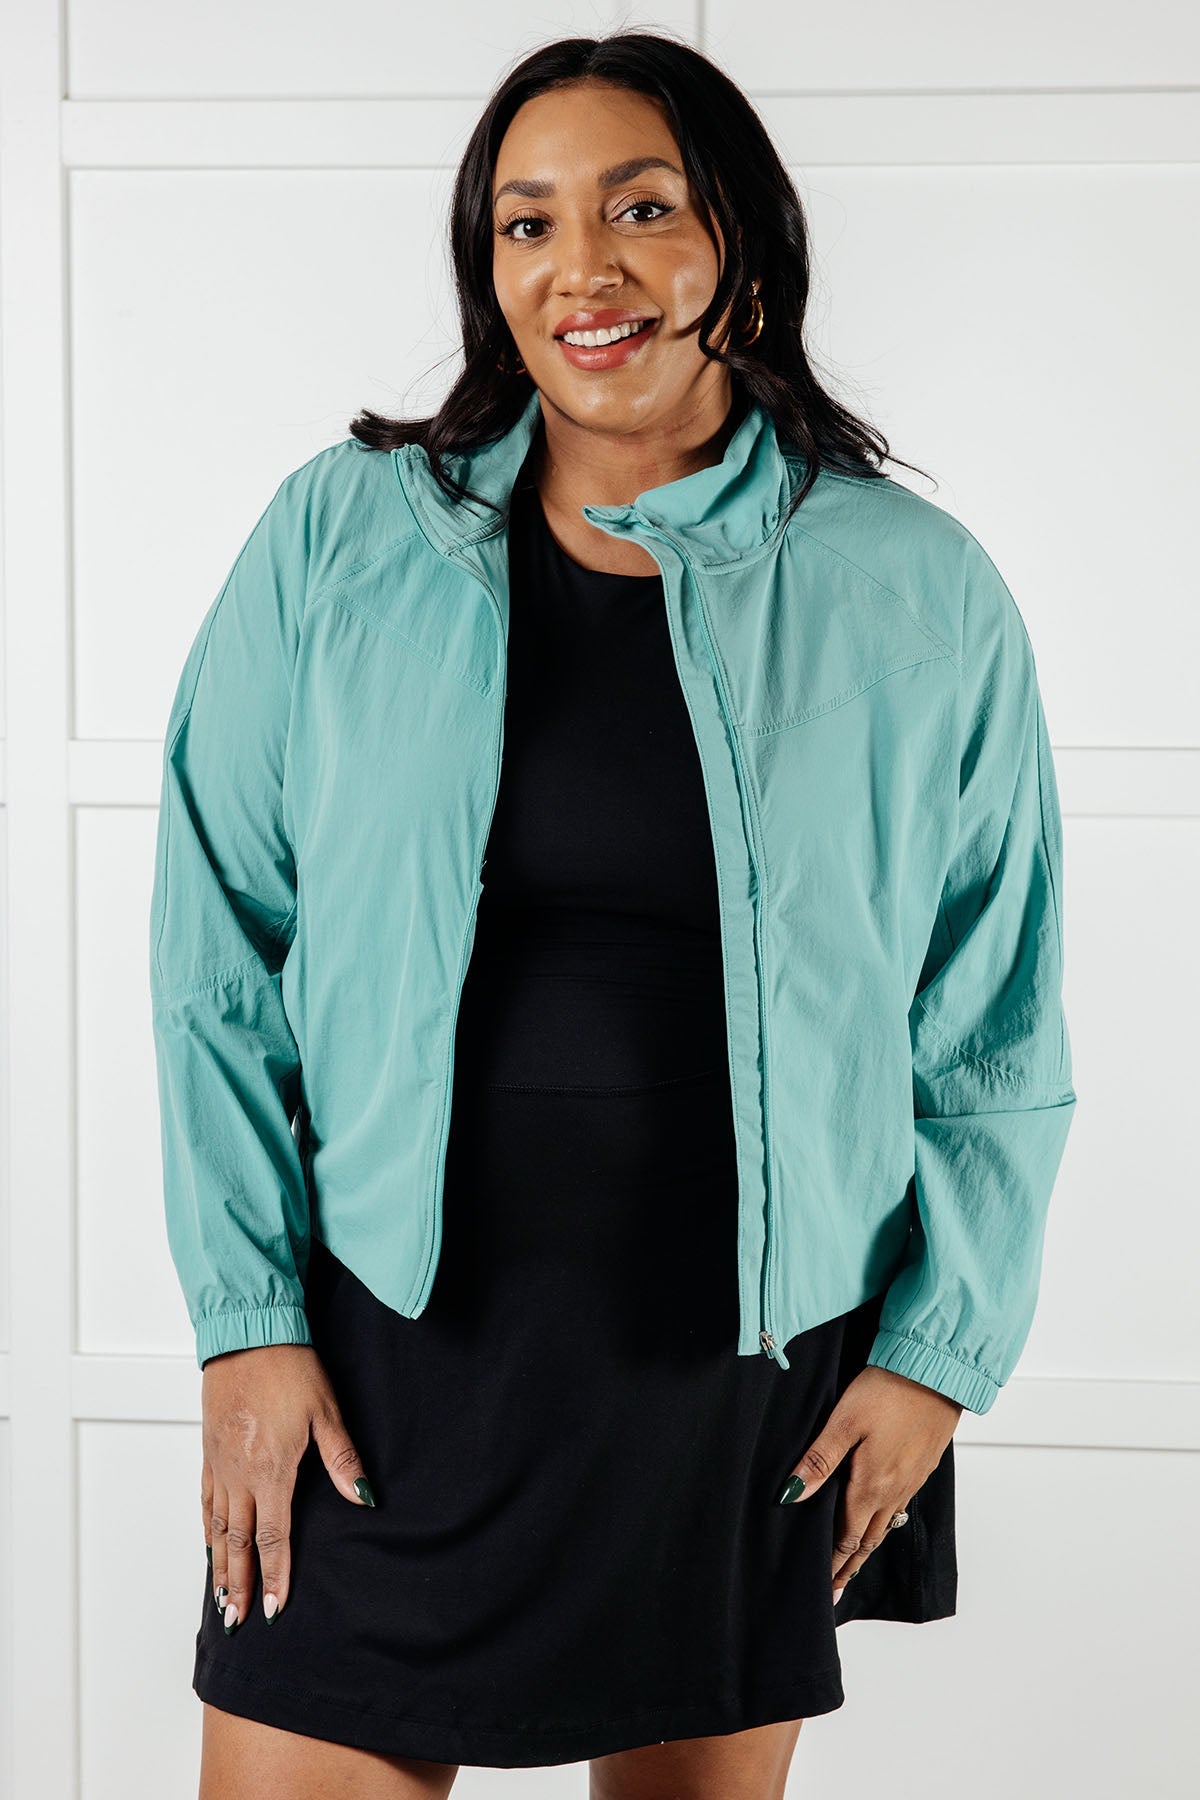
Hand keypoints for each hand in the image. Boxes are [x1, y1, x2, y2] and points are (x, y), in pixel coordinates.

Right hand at [200, 1343, 375, 1630]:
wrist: (248, 1334)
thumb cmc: (291, 1368)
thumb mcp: (326, 1411)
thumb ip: (342, 1459)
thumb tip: (364, 1497)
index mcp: (271, 1470)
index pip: (273, 1538)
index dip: (274, 1576)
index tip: (272, 1609)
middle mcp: (240, 1474)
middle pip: (239, 1542)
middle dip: (239, 1584)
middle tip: (238, 1621)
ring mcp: (220, 1463)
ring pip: (217, 1526)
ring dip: (219, 1565)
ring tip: (220, 1598)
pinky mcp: (210, 1449)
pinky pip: (205, 1498)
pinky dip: (206, 1527)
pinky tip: (208, 1543)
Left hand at [780, 1365, 961, 1601]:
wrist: (937, 1372)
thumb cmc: (887, 1391)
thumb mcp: (843, 1421)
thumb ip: (819, 1460)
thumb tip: (791, 1495)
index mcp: (871, 1485)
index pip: (848, 1537)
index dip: (834, 1564)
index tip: (824, 1589)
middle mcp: (894, 1490)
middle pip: (868, 1539)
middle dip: (849, 1565)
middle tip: (835, 1589)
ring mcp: (912, 1479)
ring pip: (886, 1523)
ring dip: (868, 1546)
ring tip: (853, 1562)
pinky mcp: (923, 1465)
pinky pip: (900, 1504)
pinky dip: (884, 1521)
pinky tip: (879, 1516)